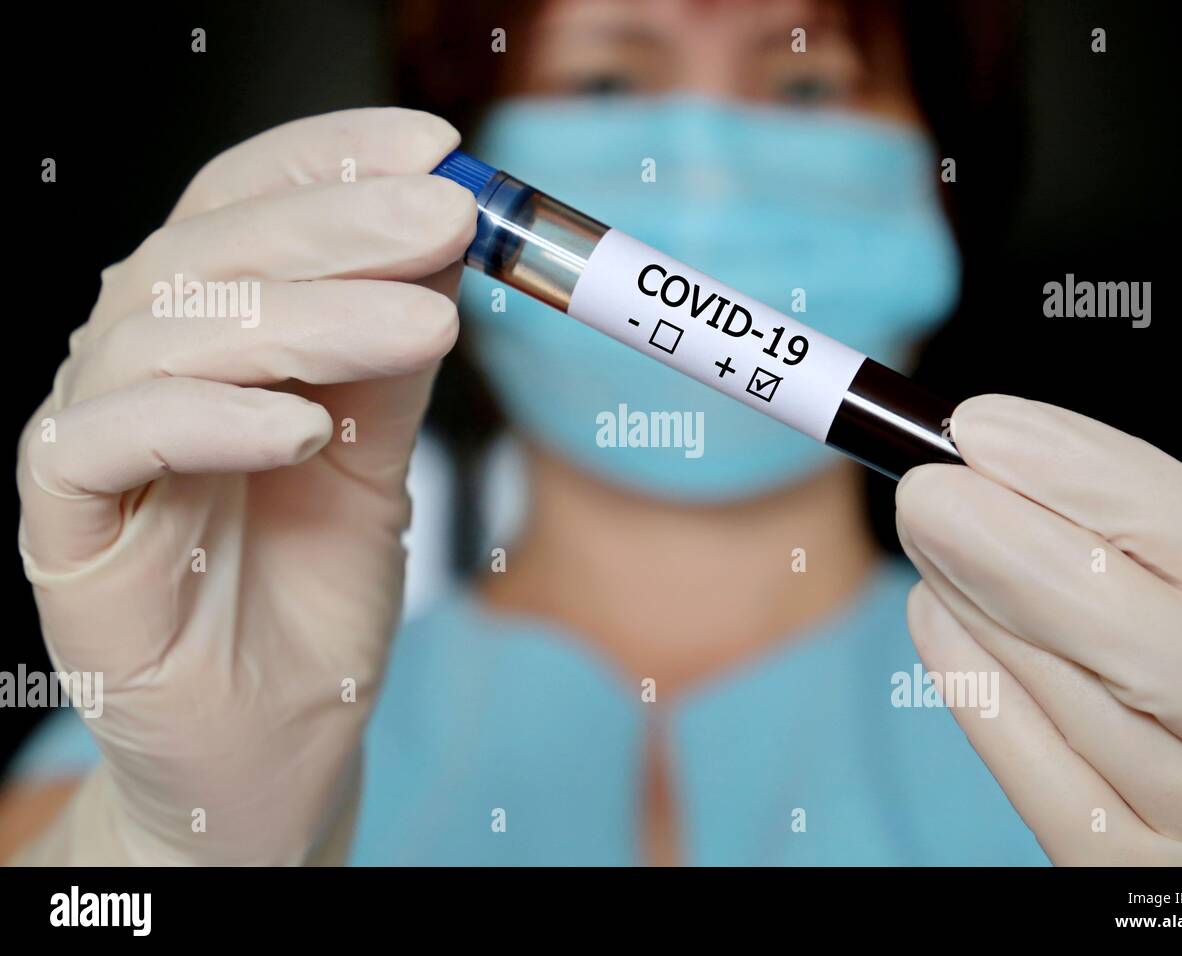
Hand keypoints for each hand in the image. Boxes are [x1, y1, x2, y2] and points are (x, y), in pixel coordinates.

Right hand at [16, 108, 476, 863]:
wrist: (280, 738)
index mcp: (209, 335)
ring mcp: (93, 441)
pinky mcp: (64, 526)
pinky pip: (110, 443)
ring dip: (306, 318)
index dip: (327, 163)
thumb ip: (393, 359)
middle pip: (207, 251)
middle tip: (447, 215)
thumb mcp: (381, 457)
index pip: (243, 206)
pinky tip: (303, 428)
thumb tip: (444, 247)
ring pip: (166, 333)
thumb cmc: (317, 591)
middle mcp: (138, 366)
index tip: (434, 148)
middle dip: (336, 225)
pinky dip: (210, 419)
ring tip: (421, 327)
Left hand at [897, 395, 1181, 863]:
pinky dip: (979, 688)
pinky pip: (1043, 781)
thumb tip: (1013, 467)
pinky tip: (938, 616)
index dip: (1094, 478)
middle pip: (1144, 641)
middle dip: (1014, 548)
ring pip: (1085, 707)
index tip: (984, 428)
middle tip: (923, 487)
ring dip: (982, 604)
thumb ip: (1162, 552)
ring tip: (927, 533)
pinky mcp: (1127, 872)